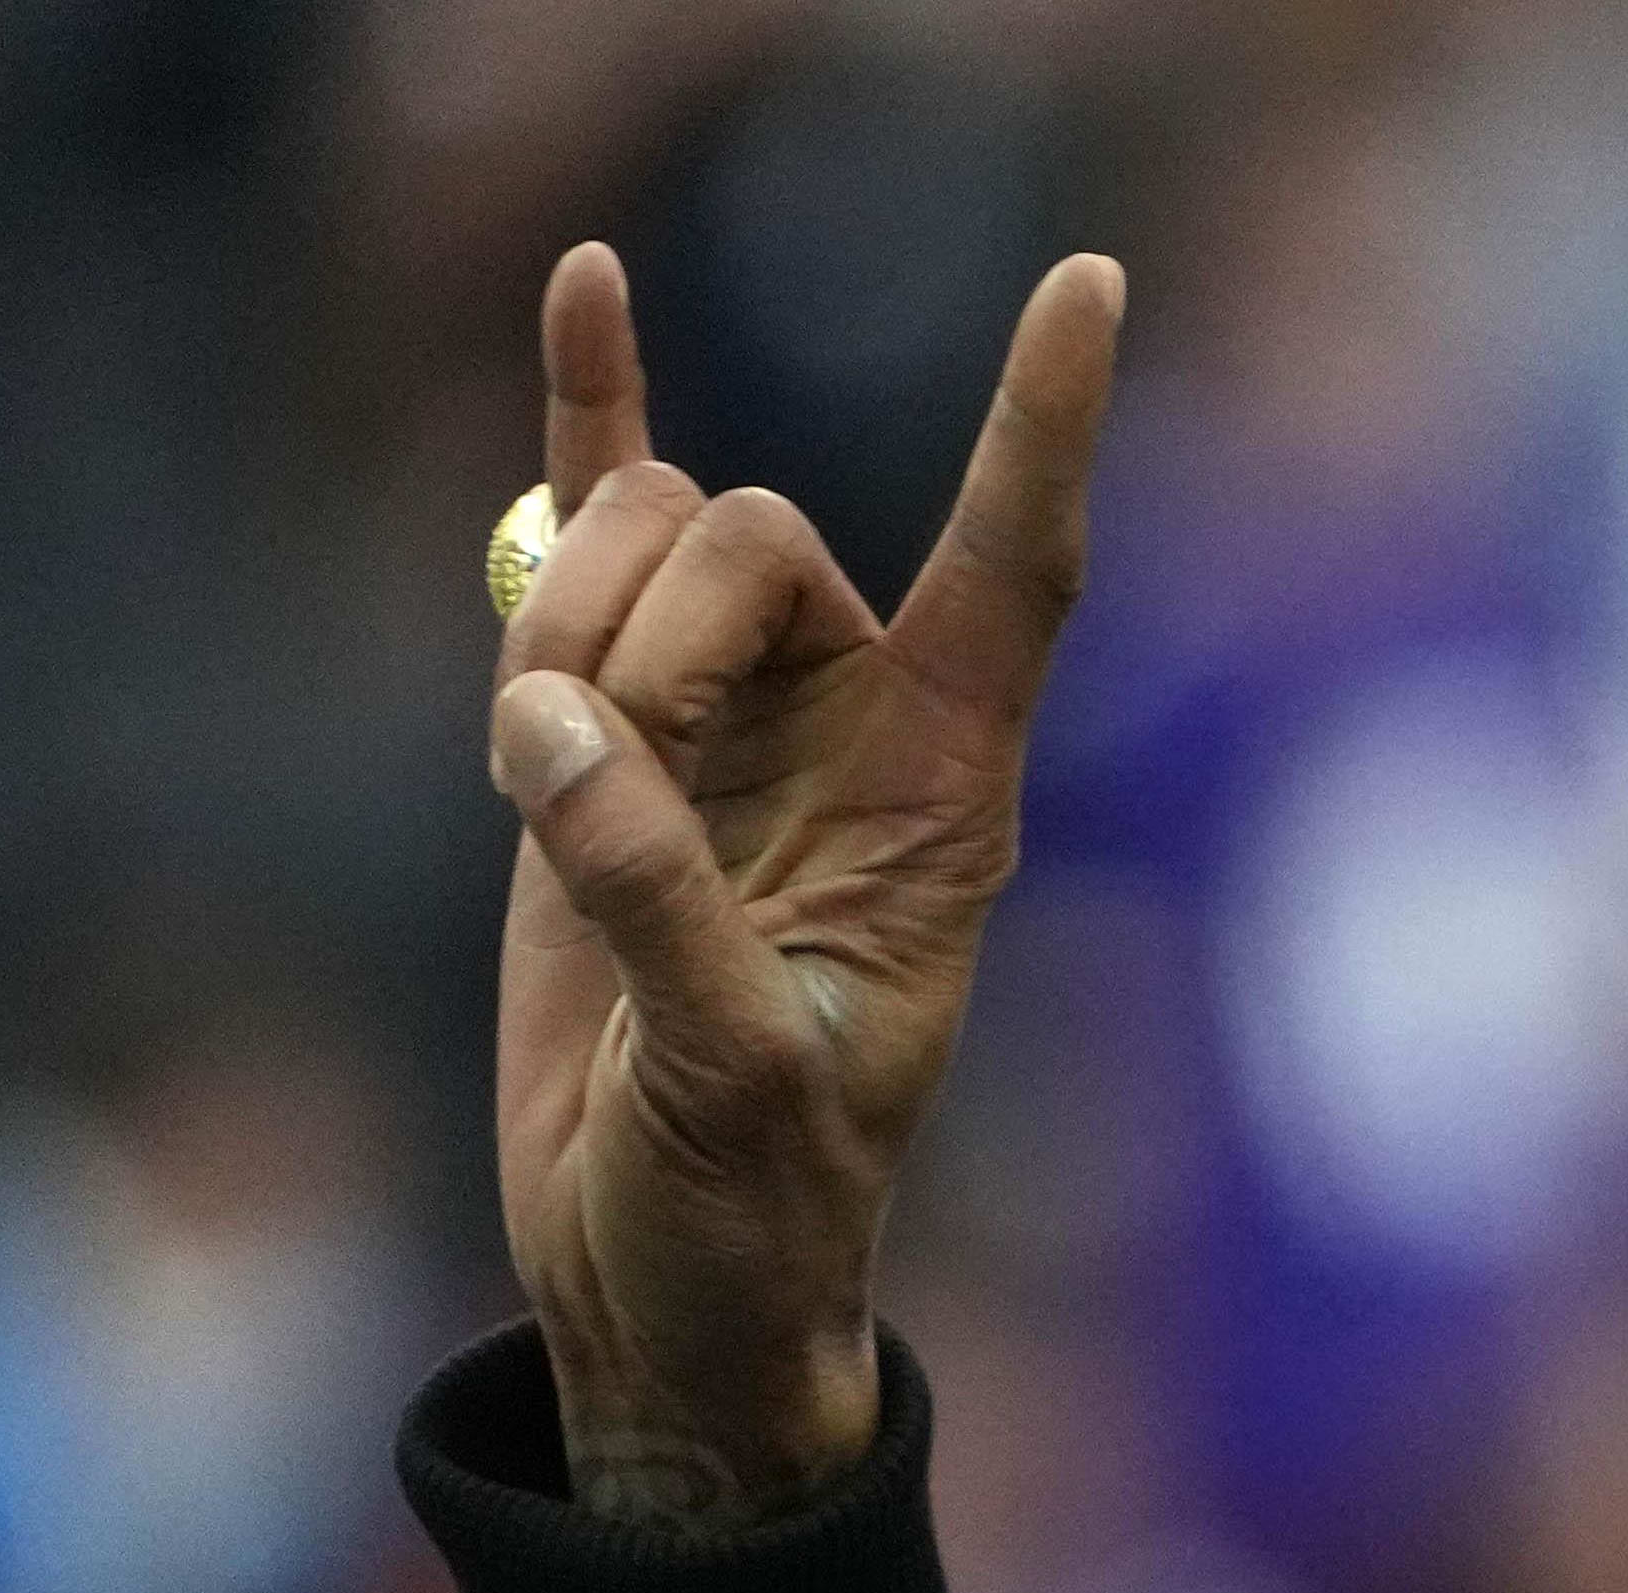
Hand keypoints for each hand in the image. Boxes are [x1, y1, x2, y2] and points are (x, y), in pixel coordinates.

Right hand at [482, 238, 1119, 1528]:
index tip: (1087, 285)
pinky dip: (588, 415)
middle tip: (583, 780)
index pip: (1021, 575)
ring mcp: (730, 717)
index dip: (1043, 431)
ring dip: (564, 630)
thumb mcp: (728, 1078)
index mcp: (948, 801)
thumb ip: (652, 900)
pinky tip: (586, 286)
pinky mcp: (609, 727)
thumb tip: (552, 735)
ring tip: (540, 786)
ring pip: (648, 540)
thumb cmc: (745, 1211)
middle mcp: (857, 730)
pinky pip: (598, 533)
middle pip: (754, 541)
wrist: (657, 1272)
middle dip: (647, 627)